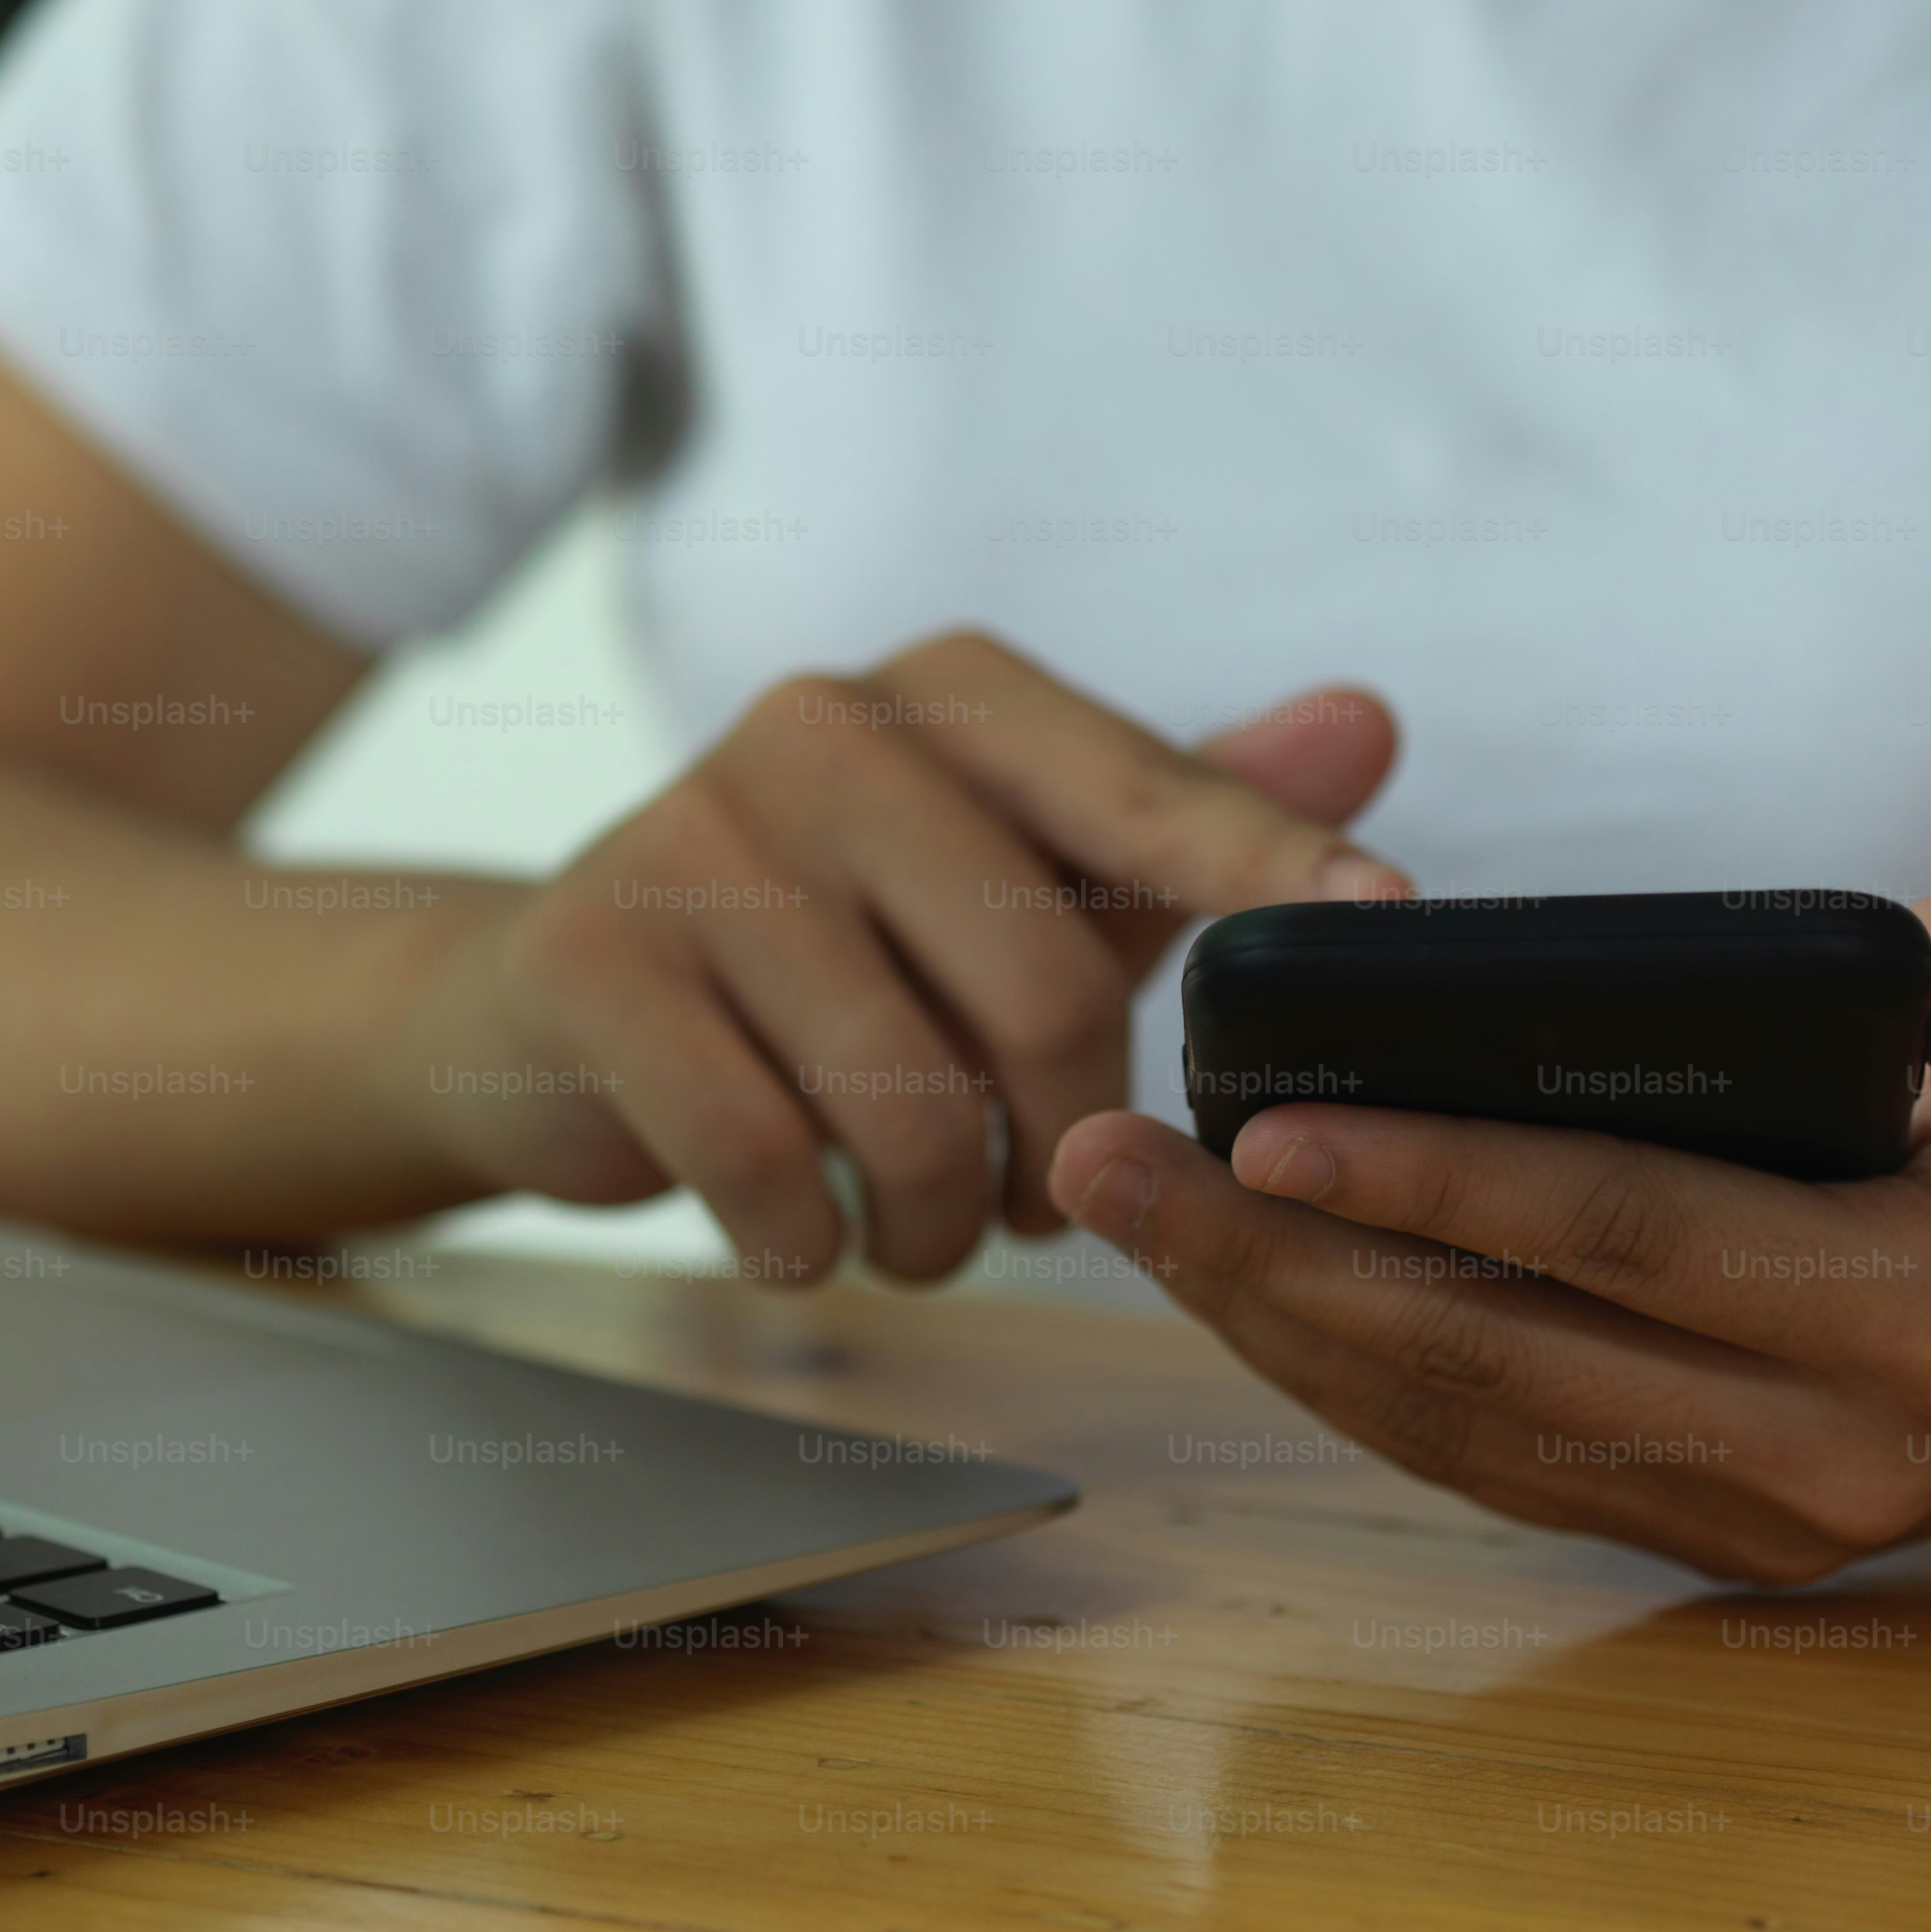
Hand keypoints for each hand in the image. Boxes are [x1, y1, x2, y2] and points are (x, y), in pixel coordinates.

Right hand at [392, 630, 1405, 1285]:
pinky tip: (806, 1238)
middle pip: (1046, 985)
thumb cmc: (827, 948)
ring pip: (910, 1096)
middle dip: (1067, 1144)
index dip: (1267, 860)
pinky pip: (766, 1157)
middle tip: (1038, 1206)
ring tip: (925, 1233)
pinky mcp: (594, 963)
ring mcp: (692, 838)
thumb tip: (1366, 721)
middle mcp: (820, 729)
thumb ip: (1175, 816)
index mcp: (944, 691)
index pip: (1141, 784)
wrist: (540, 1006)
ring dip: (942, 1221)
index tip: (1390, 919)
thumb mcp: (1012, 873)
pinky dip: (811, 1240)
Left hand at [1042, 886, 1930, 1583]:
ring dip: (1279, 1326)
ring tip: (1126, 1215)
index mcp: (1926, 1314)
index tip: (1262, 1129)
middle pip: (1498, 1355)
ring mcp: (1771, 1516)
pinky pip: (1500, 1463)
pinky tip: (1239, 1291)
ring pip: (1468, 1429)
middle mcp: (1834, 1451)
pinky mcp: (1725, 1533)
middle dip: (1277, 1263)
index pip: (1627, 1240)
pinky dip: (1356, 1382)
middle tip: (1105, 1165)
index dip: (1436, 1184)